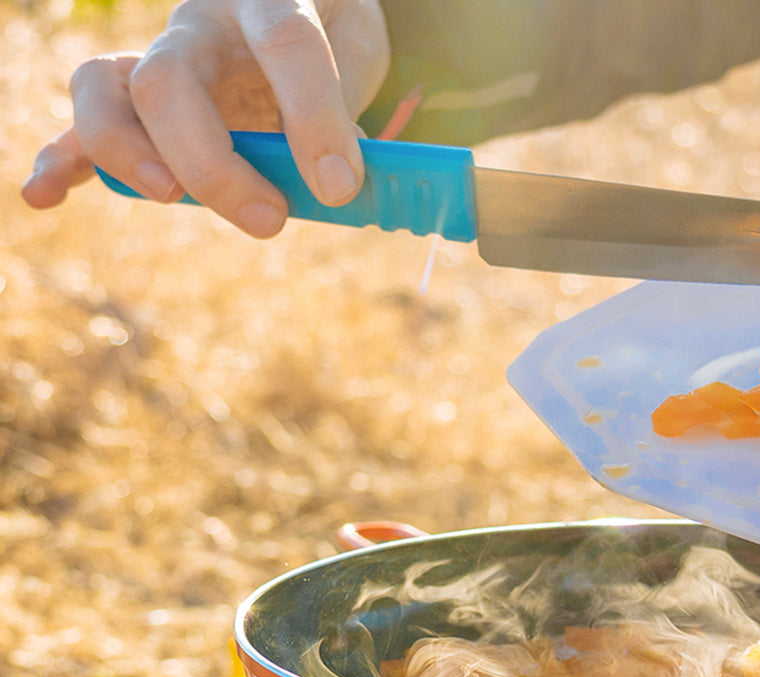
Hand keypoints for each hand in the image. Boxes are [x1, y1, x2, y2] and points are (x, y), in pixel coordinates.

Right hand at [21, 0, 389, 237]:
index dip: (314, 118)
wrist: (297, 0)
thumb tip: (335, 187)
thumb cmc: (333, 30)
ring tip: (169, 199)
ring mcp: (160, 55)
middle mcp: (201, 22)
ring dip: (128, 154)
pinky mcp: (138, 95)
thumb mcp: (361, 53)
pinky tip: (45, 195)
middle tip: (270, 219)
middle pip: (170, 80)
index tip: (341, 186)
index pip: (285, 42)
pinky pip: (84, 120)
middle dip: (213, 163)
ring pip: (106, 88)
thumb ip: (352, 112)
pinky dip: (61, 159)